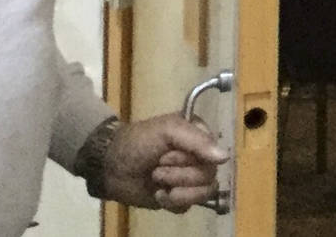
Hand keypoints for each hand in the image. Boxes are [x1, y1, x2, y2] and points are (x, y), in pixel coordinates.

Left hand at [102, 113, 230, 210]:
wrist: (110, 166)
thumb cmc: (138, 142)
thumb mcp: (168, 130)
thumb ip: (197, 141)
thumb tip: (225, 158)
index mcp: (199, 136)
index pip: (214, 154)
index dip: (192, 159)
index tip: (167, 154)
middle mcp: (198, 158)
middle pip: (209, 175)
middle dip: (181, 176)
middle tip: (158, 169)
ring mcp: (189, 180)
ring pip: (204, 193)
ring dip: (179, 191)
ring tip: (158, 184)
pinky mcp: (179, 199)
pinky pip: (189, 206)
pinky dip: (172, 203)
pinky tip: (158, 195)